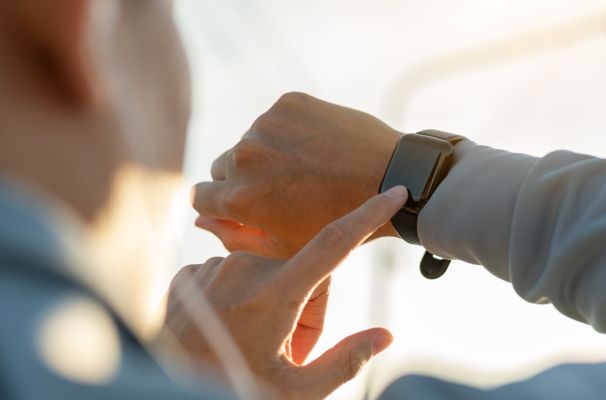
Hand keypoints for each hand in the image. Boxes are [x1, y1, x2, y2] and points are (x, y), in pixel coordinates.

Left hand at [165, 187, 407, 399]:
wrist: (163, 391)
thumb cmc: (231, 391)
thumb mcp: (295, 393)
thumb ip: (344, 360)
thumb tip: (386, 335)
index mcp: (274, 294)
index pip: (333, 243)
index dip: (368, 215)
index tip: (395, 191)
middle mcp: (242, 270)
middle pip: (303, 273)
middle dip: (307, 308)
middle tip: (290, 352)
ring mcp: (212, 270)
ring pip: (268, 274)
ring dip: (273, 304)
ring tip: (256, 345)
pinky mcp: (190, 275)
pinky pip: (233, 277)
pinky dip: (240, 301)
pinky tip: (228, 332)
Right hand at [192, 92, 401, 256]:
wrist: (389, 177)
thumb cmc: (339, 221)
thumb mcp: (285, 245)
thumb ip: (236, 236)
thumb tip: (200, 219)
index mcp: (239, 198)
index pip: (200, 196)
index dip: (221, 203)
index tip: (242, 204)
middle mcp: (244, 158)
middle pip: (222, 167)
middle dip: (243, 178)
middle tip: (283, 188)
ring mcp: (266, 126)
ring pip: (250, 141)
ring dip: (268, 153)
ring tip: (307, 168)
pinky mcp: (288, 103)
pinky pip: (275, 119)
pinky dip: (289, 131)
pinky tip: (317, 147)